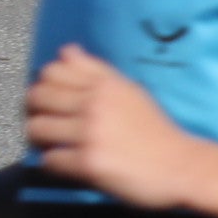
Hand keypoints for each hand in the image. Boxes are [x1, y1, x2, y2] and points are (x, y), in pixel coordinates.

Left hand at [24, 46, 207, 206]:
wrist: (181, 166)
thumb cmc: (155, 130)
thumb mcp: (129, 91)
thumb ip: (95, 71)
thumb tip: (66, 50)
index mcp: (104, 84)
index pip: (52, 71)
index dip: (45, 86)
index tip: (53, 100)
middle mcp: (95, 104)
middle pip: (38, 96)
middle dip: (36, 111)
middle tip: (47, 122)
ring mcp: (91, 133)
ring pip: (37, 128)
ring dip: (41, 138)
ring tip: (54, 143)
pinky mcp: (89, 163)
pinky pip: (50, 160)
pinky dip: (54, 163)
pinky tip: (67, 163)